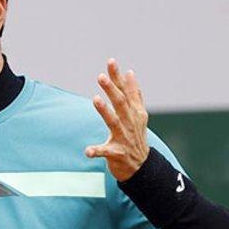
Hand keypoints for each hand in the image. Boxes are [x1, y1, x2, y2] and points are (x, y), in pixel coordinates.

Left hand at [85, 58, 149, 180]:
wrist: (141, 166)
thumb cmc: (135, 137)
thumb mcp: (138, 114)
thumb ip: (133, 94)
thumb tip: (130, 73)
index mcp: (134, 113)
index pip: (125, 91)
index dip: (118, 77)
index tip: (111, 62)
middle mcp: (130, 123)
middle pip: (120, 103)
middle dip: (111, 89)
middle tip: (100, 76)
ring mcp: (124, 138)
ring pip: (114, 122)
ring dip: (105, 111)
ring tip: (95, 100)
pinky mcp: (117, 153)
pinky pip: (105, 152)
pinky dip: (96, 151)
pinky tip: (87, 151)